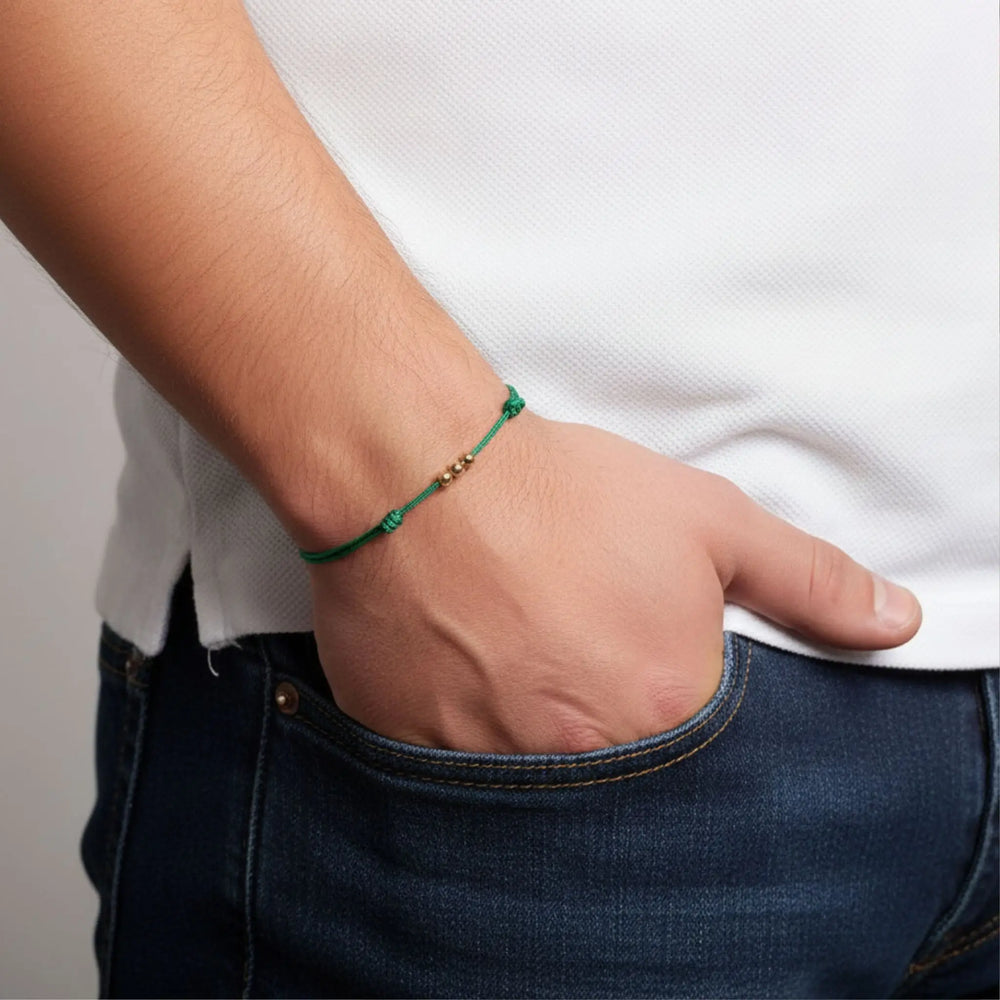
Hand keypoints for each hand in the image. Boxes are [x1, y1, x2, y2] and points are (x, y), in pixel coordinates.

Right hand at [306, 410, 920, 754]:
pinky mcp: (415, 753)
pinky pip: (456, 769)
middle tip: (565, 635)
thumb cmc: (564, 494)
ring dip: (533, 719)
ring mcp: (490, 767)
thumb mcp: (709, 522)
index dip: (669, 688)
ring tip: (513, 641)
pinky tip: (464, 660)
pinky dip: (467, 725)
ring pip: (533, 774)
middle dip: (603, 708)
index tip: (633, 646)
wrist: (423, 475)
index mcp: (666, 710)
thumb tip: (894, 622)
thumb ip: (810, 582)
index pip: (702, 749)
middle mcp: (581, 759)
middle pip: (616, 766)